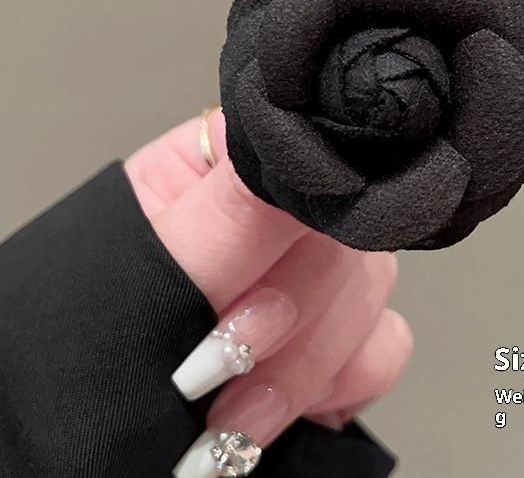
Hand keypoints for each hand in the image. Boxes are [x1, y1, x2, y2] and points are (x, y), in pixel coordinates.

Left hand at [125, 109, 412, 453]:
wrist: (81, 420)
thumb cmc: (92, 331)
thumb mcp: (145, 270)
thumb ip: (231, 217)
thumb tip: (305, 159)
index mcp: (233, 168)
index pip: (308, 161)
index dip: (297, 228)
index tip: (245, 301)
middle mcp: (285, 212)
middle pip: (347, 237)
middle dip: (286, 323)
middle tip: (220, 370)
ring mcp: (321, 270)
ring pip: (371, 293)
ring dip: (305, 368)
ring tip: (236, 415)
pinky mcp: (343, 327)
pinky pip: (386, 343)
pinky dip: (343, 383)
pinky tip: (295, 402)